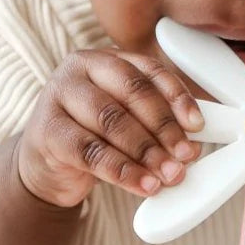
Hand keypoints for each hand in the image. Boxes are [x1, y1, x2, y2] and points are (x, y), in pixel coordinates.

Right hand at [16, 49, 203, 208]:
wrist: (47, 166)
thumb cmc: (93, 138)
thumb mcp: (127, 123)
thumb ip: (156, 125)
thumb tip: (194, 144)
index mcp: (105, 59)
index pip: (148, 71)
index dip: (177, 97)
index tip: (197, 125)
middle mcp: (79, 69)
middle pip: (131, 92)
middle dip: (164, 127)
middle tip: (185, 156)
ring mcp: (57, 97)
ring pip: (111, 121)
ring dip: (146, 151)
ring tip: (168, 175)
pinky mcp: (47, 131)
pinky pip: (91, 152)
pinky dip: (122, 171)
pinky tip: (143, 185)